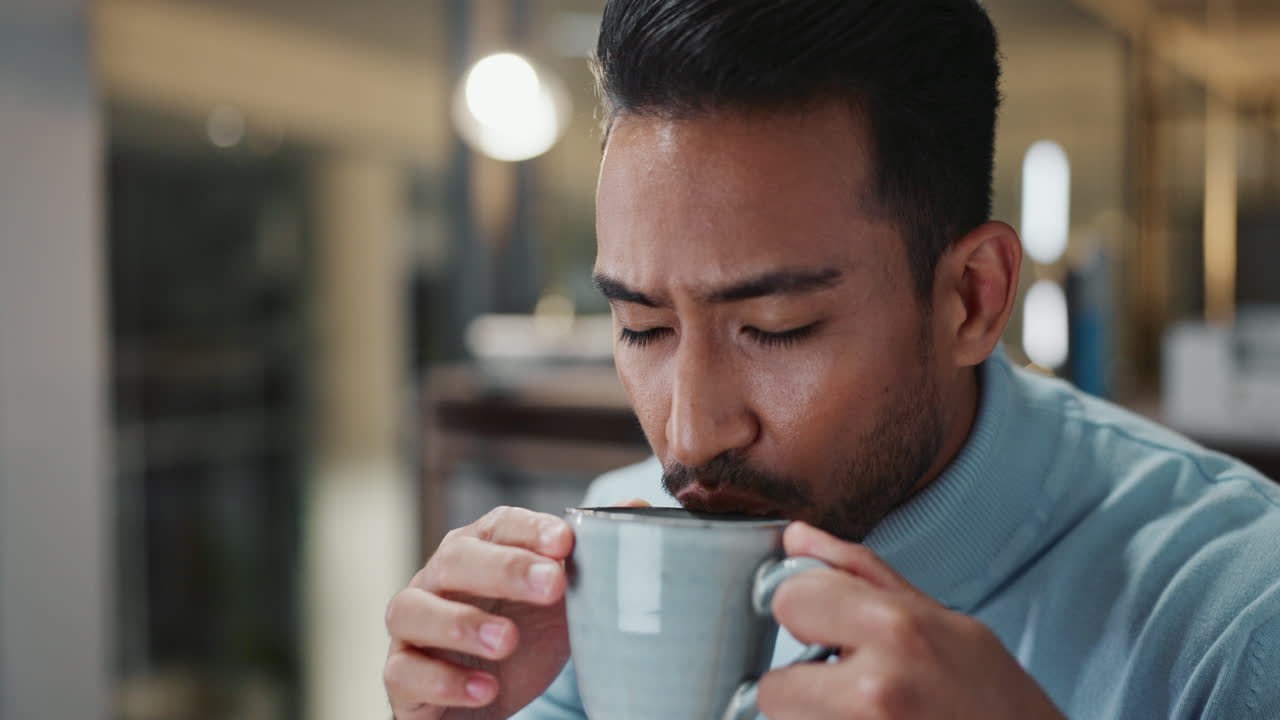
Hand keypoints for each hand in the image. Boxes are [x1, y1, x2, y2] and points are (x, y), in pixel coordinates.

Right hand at [384, 500, 649, 719]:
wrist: (489, 693)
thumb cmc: (527, 632)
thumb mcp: (567, 598)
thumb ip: (597, 554)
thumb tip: (639, 504)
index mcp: (481, 548)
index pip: (500, 525)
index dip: (530, 530)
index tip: (567, 542)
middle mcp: (439, 577)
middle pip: (455, 557)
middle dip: (504, 568)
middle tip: (552, 586)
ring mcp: (412, 625)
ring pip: (412, 610)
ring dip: (461, 624)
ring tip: (508, 642)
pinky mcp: (400, 673)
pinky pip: (404, 671)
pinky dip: (443, 680)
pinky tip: (486, 689)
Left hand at [758, 522, 1065, 719]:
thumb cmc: (991, 696)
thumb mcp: (940, 617)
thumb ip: (859, 574)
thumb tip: (796, 539)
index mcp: (894, 629)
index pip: (788, 601)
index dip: (806, 611)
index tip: (826, 627)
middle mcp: (873, 688)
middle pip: (772, 687)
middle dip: (803, 685)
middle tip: (850, 687)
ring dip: (813, 718)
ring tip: (868, 714)